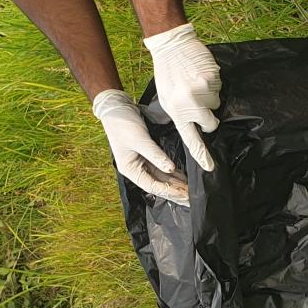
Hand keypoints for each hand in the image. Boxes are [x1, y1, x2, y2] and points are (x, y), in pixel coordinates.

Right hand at [92, 89, 188, 204]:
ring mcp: (142, 162)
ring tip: (190, 191)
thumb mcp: (140, 140)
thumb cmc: (123, 124)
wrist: (116, 107)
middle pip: (158, 184)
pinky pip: (162, 166)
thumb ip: (156, 155)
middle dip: (174, 191)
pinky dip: (173, 172)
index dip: (169, 191)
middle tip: (191, 199)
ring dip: (175, 183)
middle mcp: (136, 168)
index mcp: (130, 169)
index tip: (183, 195)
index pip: (152, 185)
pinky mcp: (147, 154)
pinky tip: (183, 177)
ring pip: (162, 176)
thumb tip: (170, 169)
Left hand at [143, 24, 220, 172]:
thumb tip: (196, 126)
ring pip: (216, 104)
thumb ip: (180, 115)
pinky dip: (212, 84)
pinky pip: (219, 88)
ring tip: (195, 84)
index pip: (191, 139)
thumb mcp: (166, 100)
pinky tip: (200, 75)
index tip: (210, 167)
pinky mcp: (214, 78)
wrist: (172, 47)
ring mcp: (204, 91)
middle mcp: (191, 103)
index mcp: (177, 111)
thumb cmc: (167, 75)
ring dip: (208, 97)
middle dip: (208, 118)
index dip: (202, 154)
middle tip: (199, 105)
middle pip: (211, 124)